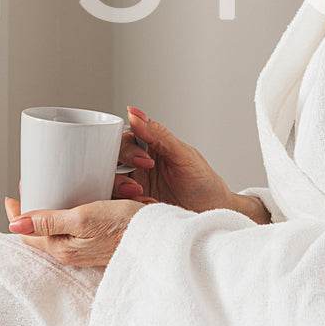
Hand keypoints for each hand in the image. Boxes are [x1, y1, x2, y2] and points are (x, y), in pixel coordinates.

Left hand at [3, 196, 145, 267]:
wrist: (157, 238)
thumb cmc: (123, 227)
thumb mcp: (82, 218)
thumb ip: (48, 221)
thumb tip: (14, 225)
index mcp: (61, 247)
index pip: (26, 232)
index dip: (17, 212)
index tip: (13, 195)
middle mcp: (70, 252)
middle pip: (40, 231)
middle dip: (32, 210)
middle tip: (30, 188)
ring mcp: (83, 249)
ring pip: (57, 229)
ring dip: (50, 210)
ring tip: (49, 191)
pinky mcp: (97, 243)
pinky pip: (73, 229)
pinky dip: (68, 213)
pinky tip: (75, 201)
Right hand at [112, 107, 238, 214]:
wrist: (215, 212)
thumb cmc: (204, 182)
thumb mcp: (183, 155)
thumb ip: (158, 134)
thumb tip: (135, 112)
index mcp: (148, 146)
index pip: (123, 140)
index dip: (126, 150)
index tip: (144, 161)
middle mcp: (137, 165)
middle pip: (110, 161)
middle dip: (119, 172)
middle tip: (137, 183)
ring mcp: (134, 186)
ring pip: (109, 183)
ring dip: (121, 190)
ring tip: (141, 195)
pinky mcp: (134, 205)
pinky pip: (118, 204)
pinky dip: (128, 205)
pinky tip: (148, 205)